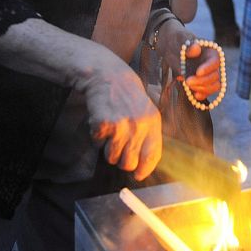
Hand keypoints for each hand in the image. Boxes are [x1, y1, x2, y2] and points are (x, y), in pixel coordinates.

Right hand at [78, 54, 162, 180]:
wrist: (109, 76)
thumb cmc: (128, 97)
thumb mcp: (146, 112)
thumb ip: (148, 135)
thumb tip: (145, 164)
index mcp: (153, 123)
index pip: (152, 155)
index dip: (144, 169)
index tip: (139, 175)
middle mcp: (139, 125)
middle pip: (129, 163)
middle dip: (122, 161)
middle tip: (118, 147)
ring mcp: (121, 125)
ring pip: (112, 157)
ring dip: (108, 148)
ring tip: (111, 130)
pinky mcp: (103, 123)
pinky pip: (98, 144)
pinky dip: (97, 137)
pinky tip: (101, 121)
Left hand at [157, 19, 220, 99]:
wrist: (170, 47)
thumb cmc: (177, 39)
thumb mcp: (181, 39)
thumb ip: (188, 44)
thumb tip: (196, 49)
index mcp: (211, 52)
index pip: (215, 61)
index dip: (208, 68)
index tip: (197, 72)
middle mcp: (212, 64)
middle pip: (215, 76)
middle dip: (202, 81)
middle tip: (187, 81)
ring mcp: (207, 74)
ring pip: (214, 86)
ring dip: (203, 89)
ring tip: (188, 85)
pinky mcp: (201, 82)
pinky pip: (207, 92)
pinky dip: (202, 95)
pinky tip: (193, 94)